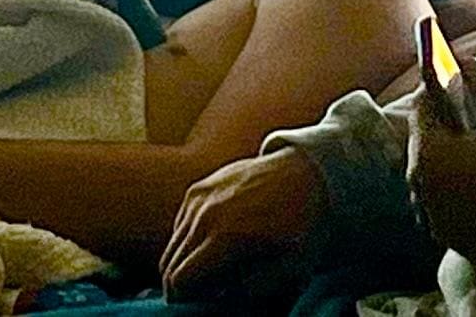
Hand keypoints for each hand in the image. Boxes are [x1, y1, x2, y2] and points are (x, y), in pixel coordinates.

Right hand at [160, 148, 327, 302]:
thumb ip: (258, 291)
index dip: (183, 301)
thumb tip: (231, 299)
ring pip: (172, 244)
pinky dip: (185, 242)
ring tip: (205, 276)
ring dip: (181, 264)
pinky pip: (180, 224)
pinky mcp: (200, 187)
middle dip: (179, 287)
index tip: (196, 309)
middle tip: (199, 298)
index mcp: (225, 237)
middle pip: (170, 264)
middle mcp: (205, 215)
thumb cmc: (302, 226)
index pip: (180, 280)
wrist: (306, 173)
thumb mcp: (291, 268)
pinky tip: (208, 249)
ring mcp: (199, 197)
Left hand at [408, 65, 475, 283]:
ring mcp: (427, 209)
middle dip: (447, 121)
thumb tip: (466, 61)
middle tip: (475, 112)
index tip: (457, 78)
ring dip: (451, 153)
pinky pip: (440, 195)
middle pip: (425, 137)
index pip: (421, 105)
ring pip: (432, 168)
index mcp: (428, 151)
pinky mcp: (440, 230)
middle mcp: (418, 181)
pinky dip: (454, 182)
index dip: (438, 87)